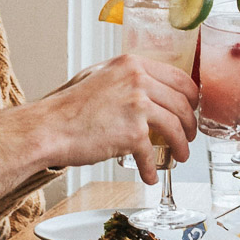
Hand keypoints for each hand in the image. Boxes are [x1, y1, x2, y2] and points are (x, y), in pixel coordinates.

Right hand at [32, 54, 198, 179]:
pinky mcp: (132, 133)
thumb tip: (145, 85)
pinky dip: (153, 168)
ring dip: (181, 146)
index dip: (191, 97)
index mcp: (132, 64)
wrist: (48, 128)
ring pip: (176, 127)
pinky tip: (150, 175)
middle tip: (188, 135)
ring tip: (179, 156)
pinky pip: (152, 154)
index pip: (178, 78)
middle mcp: (138, 80)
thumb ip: (124, 77)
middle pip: (182, 103)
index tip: (191, 108)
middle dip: (190, 123)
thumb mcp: (98, 75)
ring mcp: (137, 106)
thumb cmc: (66, 106)